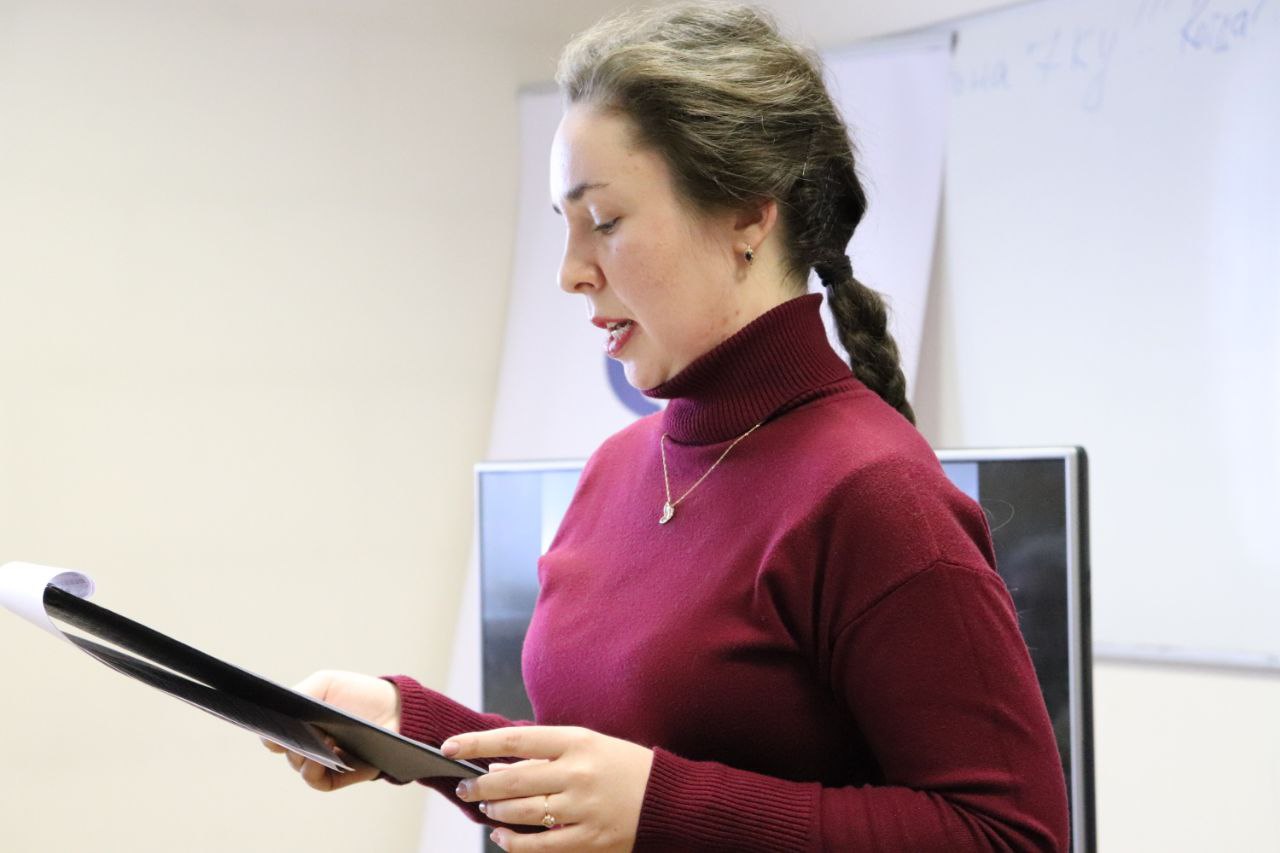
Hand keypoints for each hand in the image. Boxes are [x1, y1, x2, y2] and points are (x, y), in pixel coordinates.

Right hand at [262, 669, 400, 791]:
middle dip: (288, 740)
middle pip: (285, 749)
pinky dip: (314, 772)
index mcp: (301, 723)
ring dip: (302, 756)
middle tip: (295, 731)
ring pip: (300, 766)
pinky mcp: (341, 776)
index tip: (268, 722)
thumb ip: (301, 694)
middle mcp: (309, 744)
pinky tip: (320, 757)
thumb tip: (279, 716)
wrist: (397, 707)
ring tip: (313, 742)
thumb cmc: (359, 694)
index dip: (268, 729)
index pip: (274, 732)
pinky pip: (319, 782)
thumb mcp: (327, 683)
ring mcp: (324, 761)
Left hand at [445, 726, 653, 851]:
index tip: (451, 746)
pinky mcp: (589, 838)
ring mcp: (583, 808)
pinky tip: (502, 836)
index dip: (478, 742)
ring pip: (522, 812)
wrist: (669, 798)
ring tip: (487, 806)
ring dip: (496, 810)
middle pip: (513, 779)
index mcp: (577, 741)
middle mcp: (578, 773)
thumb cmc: (624, 766)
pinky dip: (514, 842)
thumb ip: (547, 754)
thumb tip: (500, 765)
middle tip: (465, 787)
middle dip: (480, 785)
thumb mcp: (589, 745)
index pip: (515, 739)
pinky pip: (540, 845)